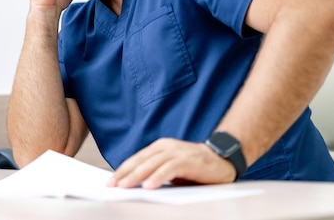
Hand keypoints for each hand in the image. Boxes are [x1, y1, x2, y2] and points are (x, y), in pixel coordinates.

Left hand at [106, 138, 236, 188]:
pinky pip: (169, 169)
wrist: (222, 159)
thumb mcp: (172, 169)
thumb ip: (156, 173)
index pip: (137, 159)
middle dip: (125, 173)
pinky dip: (158, 177)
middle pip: (141, 160)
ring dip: (137, 176)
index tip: (111, 181)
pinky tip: (149, 186)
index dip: (123, 170)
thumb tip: (137, 185)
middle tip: (113, 185)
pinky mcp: (187, 160)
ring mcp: (176, 152)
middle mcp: (166, 147)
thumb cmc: (195, 167)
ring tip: (125, 186)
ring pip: (152, 164)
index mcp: (160, 147)